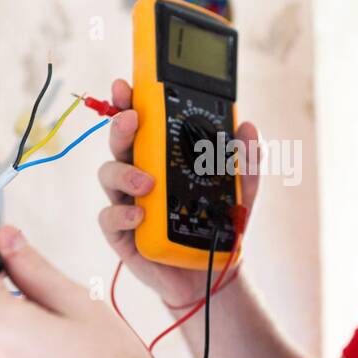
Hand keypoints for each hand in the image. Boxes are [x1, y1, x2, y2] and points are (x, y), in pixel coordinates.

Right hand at [97, 78, 259, 307]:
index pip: (142, 123)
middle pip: (120, 141)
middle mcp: (139, 174)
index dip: (128, 101)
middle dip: (120, 126)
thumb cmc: (220, 224)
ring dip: (124, 173)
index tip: (126, 85)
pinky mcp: (123, 234)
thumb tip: (248, 128)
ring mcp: (127, 202)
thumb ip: (247, 160)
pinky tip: (140, 215)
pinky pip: (110, 218)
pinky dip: (122, 215)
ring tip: (147, 184)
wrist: (213, 272)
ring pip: (109, 175)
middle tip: (132, 120)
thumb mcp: (242, 190)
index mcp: (162, 157)